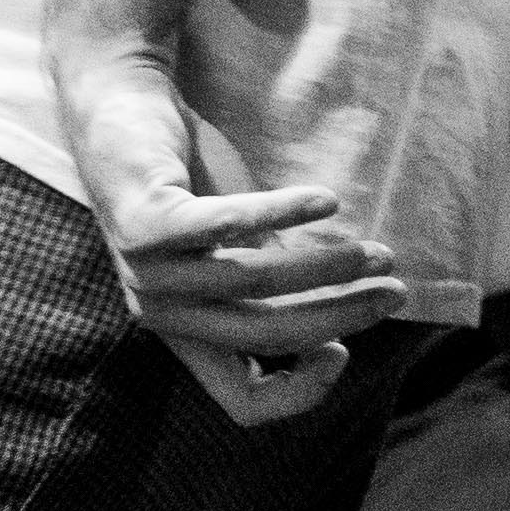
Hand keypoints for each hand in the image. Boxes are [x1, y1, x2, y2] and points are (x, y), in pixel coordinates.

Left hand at [63, 53, 388, 413]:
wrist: (116, 108)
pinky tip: (325, 201)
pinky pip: (226, 224)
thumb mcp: (237, 252)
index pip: (244, 402)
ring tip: (374, 250)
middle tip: (393, 288)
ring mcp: (148, 270)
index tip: (344, 350)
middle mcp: (162, 314)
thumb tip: (345, 321)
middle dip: (342, 316)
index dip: (303, 391)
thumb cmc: (187, 184)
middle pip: (267, 336)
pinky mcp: (146, 219)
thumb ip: (275, 290)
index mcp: (186, 333)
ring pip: (256, 281)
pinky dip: (283, 213)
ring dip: (328, 266)